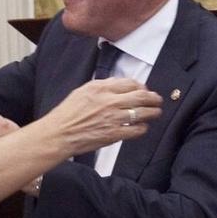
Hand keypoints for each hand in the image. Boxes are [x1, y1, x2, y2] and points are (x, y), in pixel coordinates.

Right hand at [45, 78, 161, 155]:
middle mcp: (109, 101)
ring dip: (153, 112)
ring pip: (142, 112)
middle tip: (158, 100)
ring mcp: (113, 118)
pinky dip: (142, 128)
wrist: (58, 134)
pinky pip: (136, 130)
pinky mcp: (114, 134)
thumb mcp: (82, 92)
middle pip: (141, 96)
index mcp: (100, 88)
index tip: (144, 90)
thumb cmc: (66, 114)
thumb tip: (117, 83)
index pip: (129, 83)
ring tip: (156, 113)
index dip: (141, 86)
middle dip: (153, 98)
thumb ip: (101, 86)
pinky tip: (142, 127)